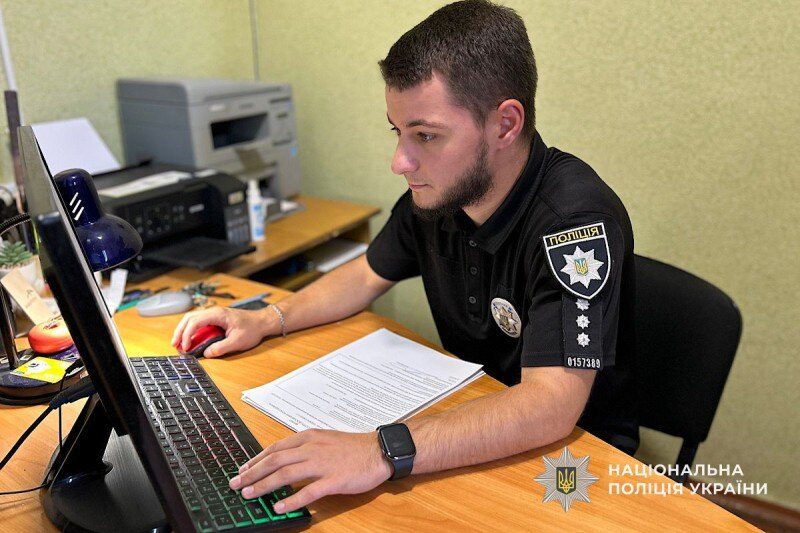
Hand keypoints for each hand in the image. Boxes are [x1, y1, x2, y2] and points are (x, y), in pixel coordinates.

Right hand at [171, 306, 274, 356]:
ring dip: (184, 331)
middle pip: (189, 318)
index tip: (186, 348)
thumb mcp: (237, 342)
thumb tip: (206, 353)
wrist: (262, 322)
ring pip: (192, 319)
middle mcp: (213, 312)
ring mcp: (214, 314)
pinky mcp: (215, 319)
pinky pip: (199, 323)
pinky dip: (191, 331)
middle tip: (175, 345)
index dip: (187, 335)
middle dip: (180, 332)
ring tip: (179, 344)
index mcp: (218, 314)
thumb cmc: (252, 329)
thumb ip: (220, 348)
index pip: (195, 322)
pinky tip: (189, 340)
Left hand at [229, 429, 391, 512]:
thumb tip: (283, 460)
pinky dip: (292, 500)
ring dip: (265, 485)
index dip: (256, 460)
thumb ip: (304, 448)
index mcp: (308, 437)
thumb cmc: (353, 447)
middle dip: (252, 473)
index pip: (275, 448)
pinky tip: (280, 507)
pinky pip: (309, 491)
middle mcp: (312, 448)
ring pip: (286, 474)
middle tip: (236, 484)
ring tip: (249, 495)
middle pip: (275, 460)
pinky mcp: (334, 480)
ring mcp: (322, 464)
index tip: (242, 469)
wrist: (378, 450)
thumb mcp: (324, 440)